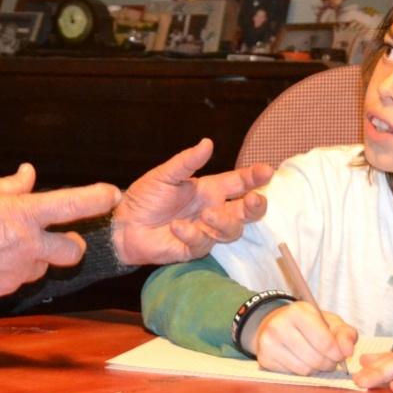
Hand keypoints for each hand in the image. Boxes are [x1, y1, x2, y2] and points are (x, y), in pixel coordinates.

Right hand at [0, 164, 120, 297]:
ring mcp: (18, 270)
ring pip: (44, 268)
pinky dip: (13, 271)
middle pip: (72, 251)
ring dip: (37, 259)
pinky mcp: (6, 288)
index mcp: (23, 213)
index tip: (112, 194)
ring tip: (9, 249)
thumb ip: (12, 187)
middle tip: (64, 240)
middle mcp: (27, 243)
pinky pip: (20, 279)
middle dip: (72, 246)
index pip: (71, 204)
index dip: (96, 198)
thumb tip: (29, 173)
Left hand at [110, 138, 272, 265]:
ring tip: (206, 214)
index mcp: (209, 189)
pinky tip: (177, 227)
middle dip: (256, 206)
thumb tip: (208, 143)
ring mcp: (205, 231)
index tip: (268, 171)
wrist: (124, 224)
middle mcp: (213, 210)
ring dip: (223, 221)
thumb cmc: (145, 197)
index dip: (254, 177)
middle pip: (247, 211)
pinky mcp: (193, 249)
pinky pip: (203, 244)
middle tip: (255, 199)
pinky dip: (192, 234)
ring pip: (232, 230)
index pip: (239, 182)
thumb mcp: (165, 175)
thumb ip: (187, 162)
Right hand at [252, 301, 357, 374]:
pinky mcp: (264, 358)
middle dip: (328, 363)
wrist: (275, 323)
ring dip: (315, 369)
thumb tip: (348, 351)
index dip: (337, 354)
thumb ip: (345, 333)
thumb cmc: (308, 324)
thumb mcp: (330, 321)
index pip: (326, 343)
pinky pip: (292, 375)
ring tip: (313, 358)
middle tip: (327, 358)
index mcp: (298, 311)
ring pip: (304, 370)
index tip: (339, 354)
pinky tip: (299, 361)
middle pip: (316, 359)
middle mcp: (279, 325)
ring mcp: (268, 342)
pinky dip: (300, 372)